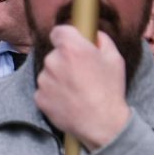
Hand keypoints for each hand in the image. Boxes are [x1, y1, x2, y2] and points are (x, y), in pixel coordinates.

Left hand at [34, 27, 130, 150]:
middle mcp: (53, 61)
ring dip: (59, 77)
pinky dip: (54, 92)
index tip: (72, 43)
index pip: (58, 31)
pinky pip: (45, 89)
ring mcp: (43, 80)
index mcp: (71, 48)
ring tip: (77, 89)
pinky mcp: (39, 96)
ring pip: (49, 72)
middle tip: (81, 72)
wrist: (101, 123)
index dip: (66, 36)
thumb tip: (92, 34)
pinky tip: (69, 99)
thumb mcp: (114, 58)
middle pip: (55, 54)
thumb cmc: (109, 90)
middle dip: (65, 59)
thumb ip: (101, 39)